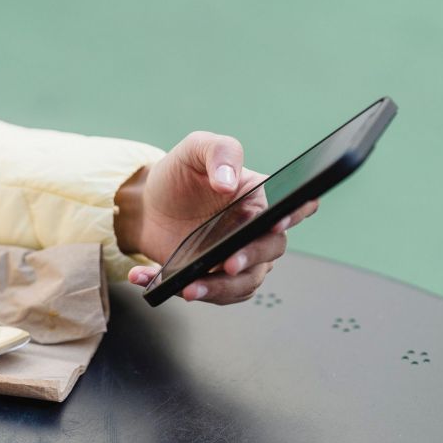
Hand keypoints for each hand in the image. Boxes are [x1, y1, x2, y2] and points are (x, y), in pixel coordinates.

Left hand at [115, 132, 317, 303]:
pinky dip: (180, 290)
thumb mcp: (196, 149)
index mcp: (260, 197)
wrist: (149, 204)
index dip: (294, 215)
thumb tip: (227, 181)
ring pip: (242, 284)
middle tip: (228, 263)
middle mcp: (255, 231)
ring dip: (217, 289)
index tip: (277, 222)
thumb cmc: (180, 174)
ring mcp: (236, 258)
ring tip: (187, 287)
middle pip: (269, 252)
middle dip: (250, 260)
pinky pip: (208, 293)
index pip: (292, 206)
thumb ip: (218, 152)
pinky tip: (152, 280)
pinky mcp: (213, 278)